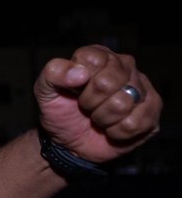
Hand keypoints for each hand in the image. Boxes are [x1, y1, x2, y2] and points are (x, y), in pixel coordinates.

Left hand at [35, 45, 161, 163]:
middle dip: (89, 102)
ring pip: (123, 103)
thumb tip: (79, 72)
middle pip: (108, 82)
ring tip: (98, 118)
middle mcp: (125, 67)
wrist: (69, 142)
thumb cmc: (60, 111)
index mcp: (100, 56)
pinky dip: (116, 132)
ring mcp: (142, 89)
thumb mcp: (45, 91)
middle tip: (86, 107)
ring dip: (102, 118)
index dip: (78, 81)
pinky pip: (135, 123)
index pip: (94, 60)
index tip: (74, 90)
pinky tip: (112, 128)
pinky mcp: (152, 112)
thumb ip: (53, 73)